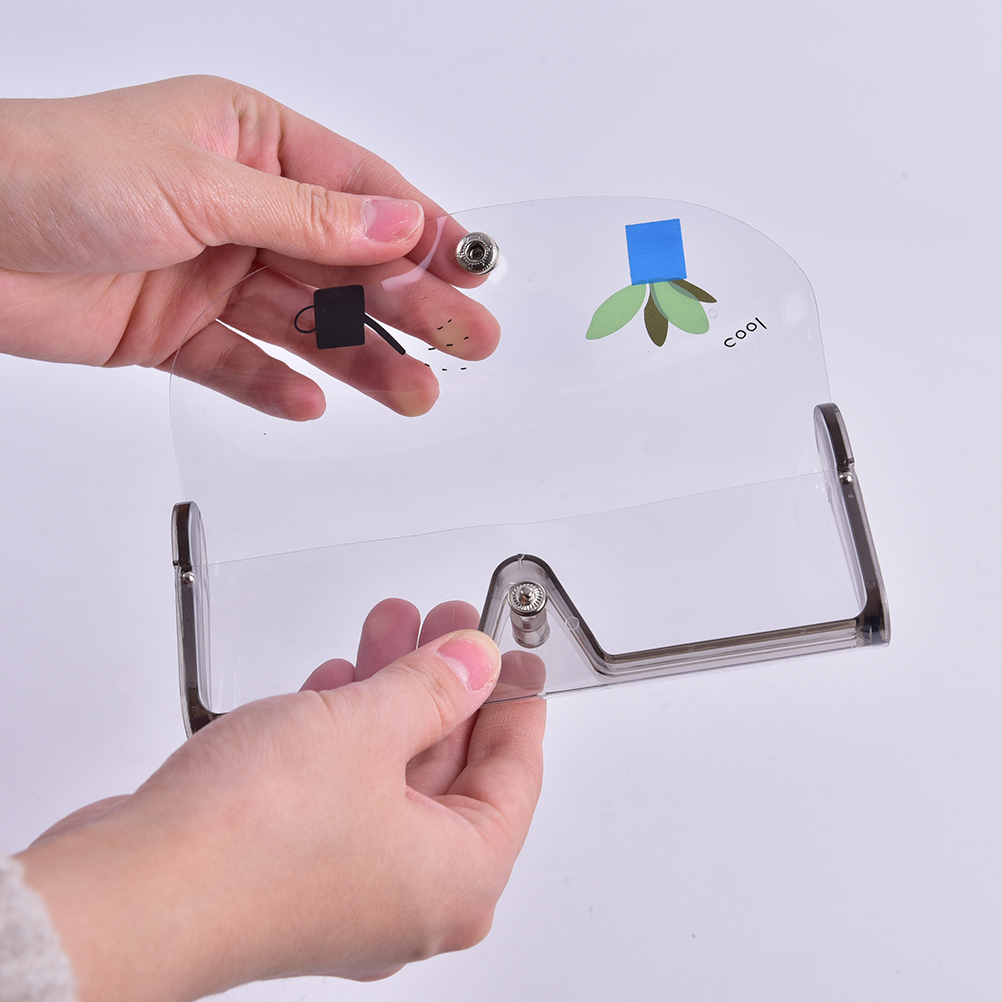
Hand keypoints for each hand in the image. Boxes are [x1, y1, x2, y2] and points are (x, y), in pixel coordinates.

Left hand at [0, 76, 499, 417]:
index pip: (361, 192)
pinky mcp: (171, 330)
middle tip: (466, 339)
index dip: (424, 232)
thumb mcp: (200, 183)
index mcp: (249, 145)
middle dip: (410, 304)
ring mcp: (206, 272)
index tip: (473, 269)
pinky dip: (274, 384)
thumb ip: (308, 216)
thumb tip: (398, 221)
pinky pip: (239, 363)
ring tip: (414, 389)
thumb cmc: (50, 172)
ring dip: (359, 357)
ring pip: (303, 322)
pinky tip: (311, 399)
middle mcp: (236, 210)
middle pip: (344, 265)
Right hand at [17, 600, 545, 1001]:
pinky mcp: (293, 871)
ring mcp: (347, 888)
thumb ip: (434, 687)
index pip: (515, 777)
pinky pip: (342, 788)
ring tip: (391, 629)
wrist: (130, 892)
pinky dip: (345, 731)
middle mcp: (409, 898)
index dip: (515, 702)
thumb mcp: (369, 729)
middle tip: (450, 627)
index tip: (513, 657)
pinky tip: (338, 684)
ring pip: (390, 773)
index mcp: (457, 880)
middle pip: (451, 770)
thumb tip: (474, 662)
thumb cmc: (248, 846)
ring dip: (389, 695)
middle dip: (445, 684)